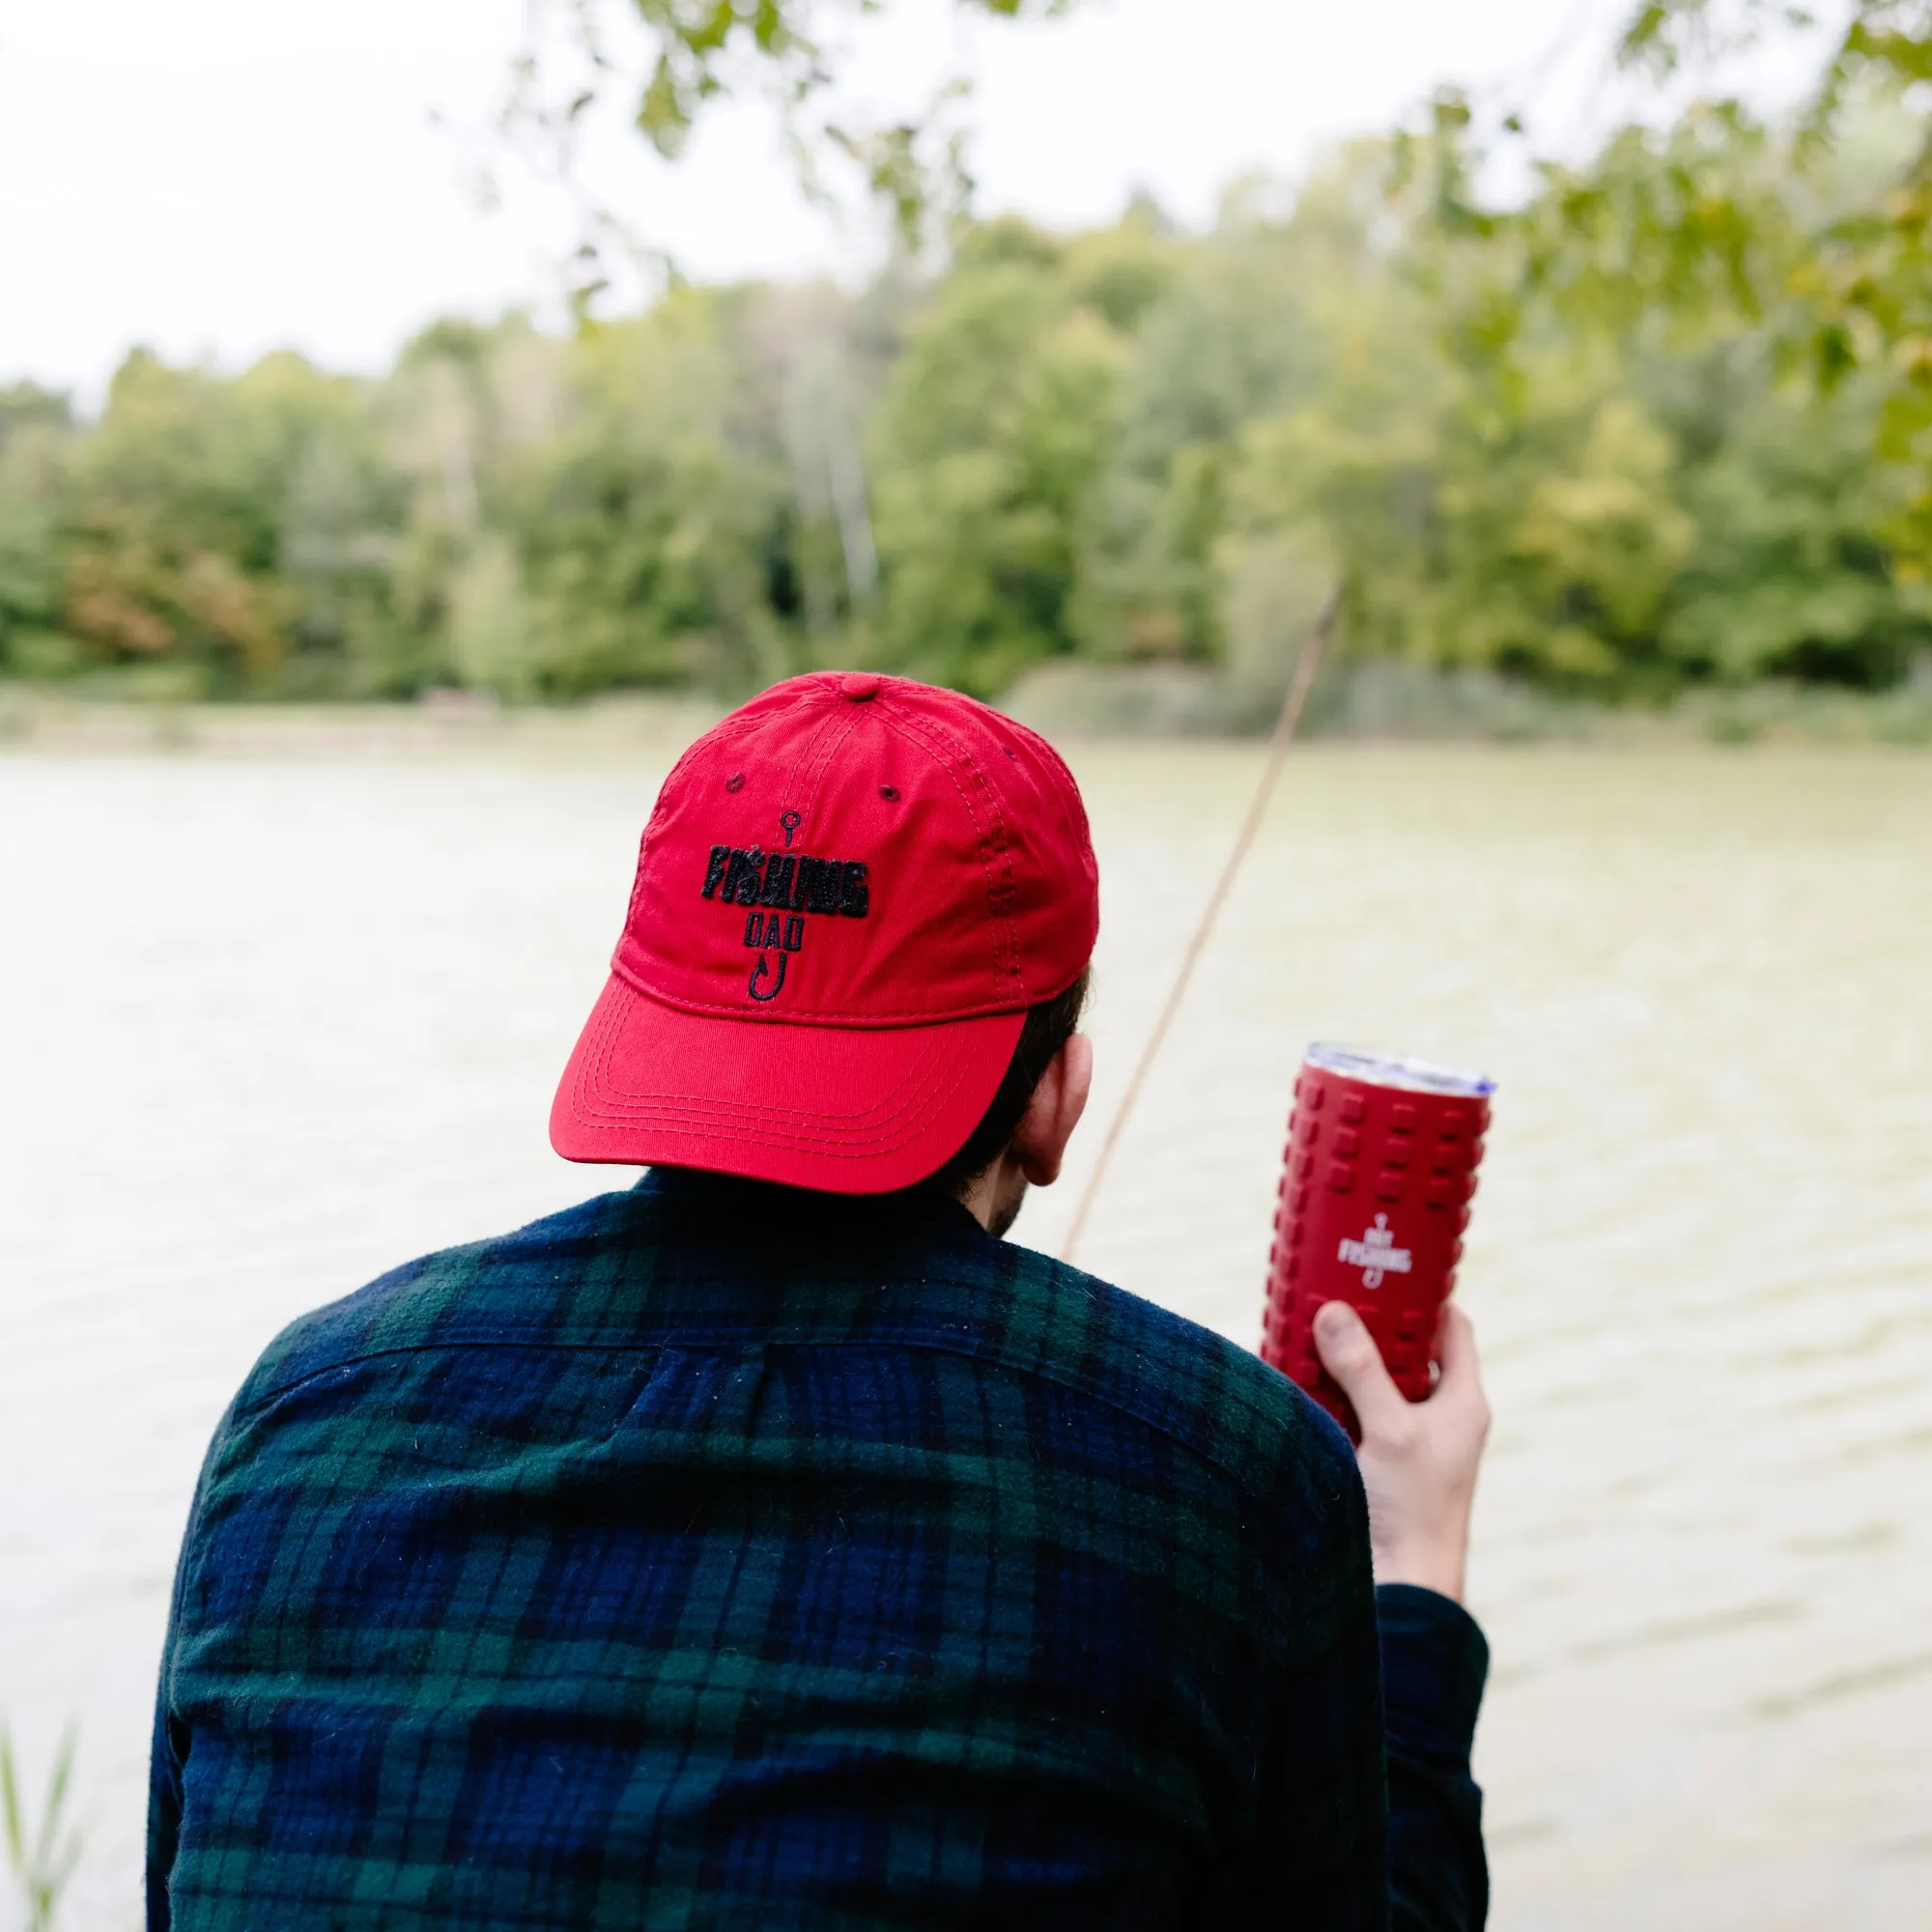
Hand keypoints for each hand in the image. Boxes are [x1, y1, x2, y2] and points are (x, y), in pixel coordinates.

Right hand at [1313, 1302, 1489, 1602]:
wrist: (1403, 1592)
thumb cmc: (1415, 1514)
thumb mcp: (1389, 1431)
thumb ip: (1363, 1369)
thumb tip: (1335, 1312)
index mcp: (1462, 1402)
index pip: (1451, 1327)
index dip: (1423, 1295)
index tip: (1383, 1271)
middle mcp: (1437, 1416)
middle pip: (1402, 1349)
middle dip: (1365, 1325)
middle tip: (1328, 1297)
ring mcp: (1404, 1439)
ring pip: (1370, 1379)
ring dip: (1337, 1360)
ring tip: (1303, 1332)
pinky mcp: (1374, 1461)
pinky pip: (1348, 1411)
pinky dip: (1323, 1394)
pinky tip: (1293, 1380)